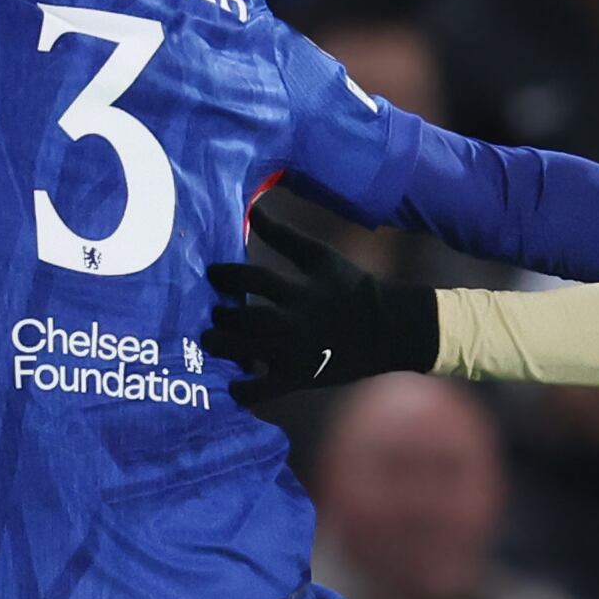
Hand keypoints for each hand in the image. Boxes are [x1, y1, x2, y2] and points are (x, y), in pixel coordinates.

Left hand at [201, 217, 437, 406]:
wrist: (387, 327)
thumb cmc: (350, 287)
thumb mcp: (321, 255)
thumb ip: (284, 234)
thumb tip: (253, 209)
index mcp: (299, 288)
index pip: (251, 278)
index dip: (225, 275)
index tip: (212, 275)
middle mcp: (293, 321)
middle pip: (243, 318)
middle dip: (221, 316)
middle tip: (214, 314)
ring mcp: (295, 352)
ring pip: (245, 350)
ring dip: (221, 346)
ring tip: (212, 341)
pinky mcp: (299, 378)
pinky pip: (264, 389)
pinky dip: (244, 390)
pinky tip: (233, 385)